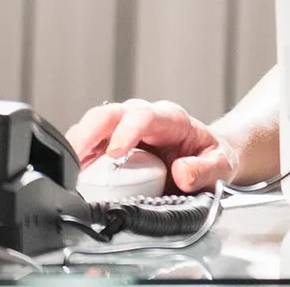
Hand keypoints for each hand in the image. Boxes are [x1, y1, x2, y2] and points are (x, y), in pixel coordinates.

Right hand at [68, 98, 261, 192]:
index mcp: (170, 119)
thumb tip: (182, 173)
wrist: (207, 156)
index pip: (144, 115)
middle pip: (109, 114)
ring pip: (92, 127)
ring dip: (77, 147)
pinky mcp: (110, 145)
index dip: (126, 131)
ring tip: (67, 172)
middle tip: (76, 160)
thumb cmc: (211, 156)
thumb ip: (206, 169)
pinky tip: (70, 176)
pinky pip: (88, 145)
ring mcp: (123, 130)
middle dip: (89, 133)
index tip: (114, 153)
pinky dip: (76, 158)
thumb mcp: (221, 165)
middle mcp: (142, 118)